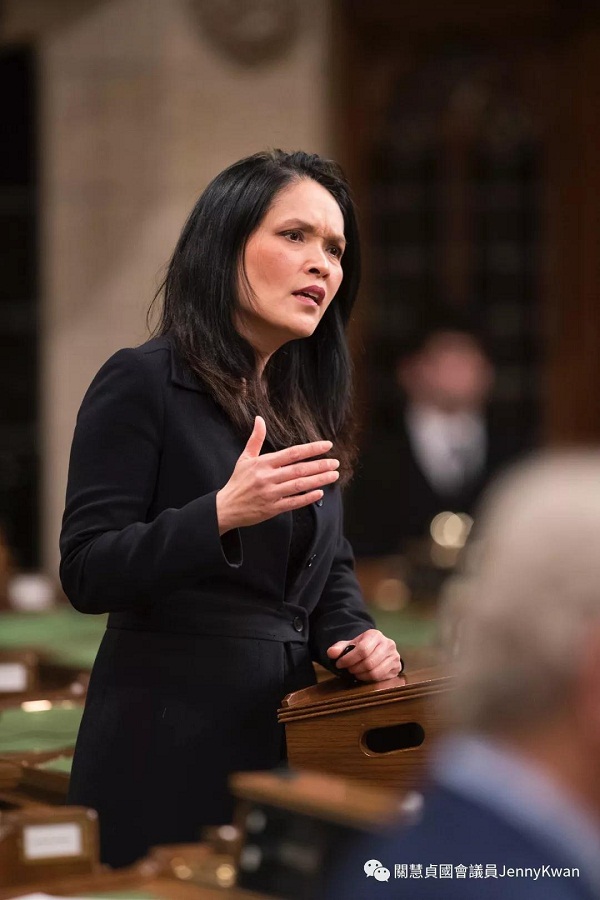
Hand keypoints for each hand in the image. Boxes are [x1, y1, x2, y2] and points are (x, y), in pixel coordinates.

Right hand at [216, 416, 339, 532]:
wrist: (226, 507)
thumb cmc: (238, 482)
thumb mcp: (245, 458)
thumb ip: (256, 439)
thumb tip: (259, 419)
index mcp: (264, 463)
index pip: (292, 453)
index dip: (311, 449)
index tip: (326, 446)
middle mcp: (269, 477)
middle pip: (299, 469)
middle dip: (320, 465)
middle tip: (335, 463)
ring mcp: (271, 493)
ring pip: (299, 485)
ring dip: (318, 480)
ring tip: (333, 476)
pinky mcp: (272, 508)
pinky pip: (293, 502)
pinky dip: (307, 498)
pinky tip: (320, 493)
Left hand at [326, 630, 402, 682]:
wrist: (378, 649)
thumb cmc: (362, 646)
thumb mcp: (350, 644)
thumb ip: (339, 648)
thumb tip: (331, 653)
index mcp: (375, 635)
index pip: (362, 649)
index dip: (349, 659)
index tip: (339, 664)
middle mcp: (388, 644)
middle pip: (369, 662)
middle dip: (354, 668)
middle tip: (348, 670)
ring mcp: (394, 656)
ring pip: (375, 672)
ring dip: (361, 675)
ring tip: (355, 672)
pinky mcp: (397, 667)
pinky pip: (381, 678)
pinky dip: (368, 679)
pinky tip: (363, 675)